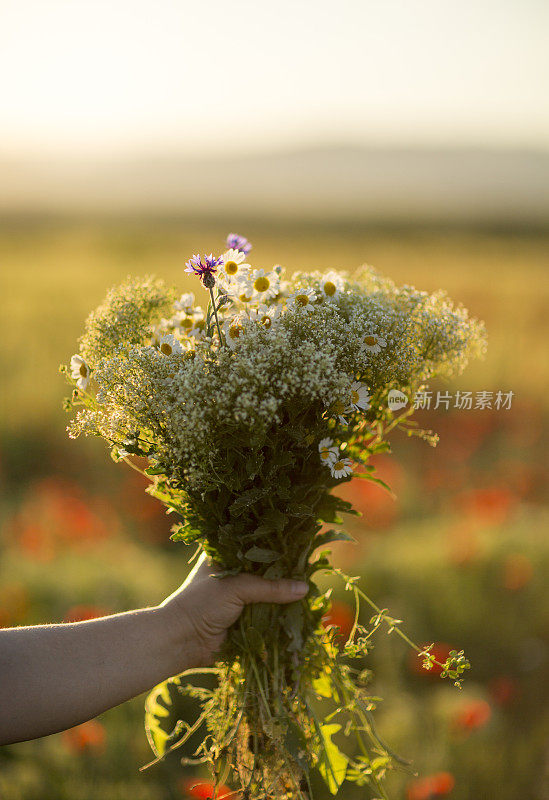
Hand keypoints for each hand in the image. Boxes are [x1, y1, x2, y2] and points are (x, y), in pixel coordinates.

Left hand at [159, 553, 308, 667]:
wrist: (181, 641)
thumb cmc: (202, 604)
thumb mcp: (237, 588)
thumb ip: (270, 588)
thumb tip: (304, 588)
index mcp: (226, 556)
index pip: (257, 547)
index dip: (277, 549)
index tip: (300, 549)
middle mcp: (234, 574)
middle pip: (266, 572)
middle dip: (285, 575)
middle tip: (309, 571)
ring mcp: (240, 598)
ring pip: (269, 595)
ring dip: (285, 597)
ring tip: (310, 590)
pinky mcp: (245, 619)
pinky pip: (268, 615)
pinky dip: (280, 616)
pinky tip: (300, 611)